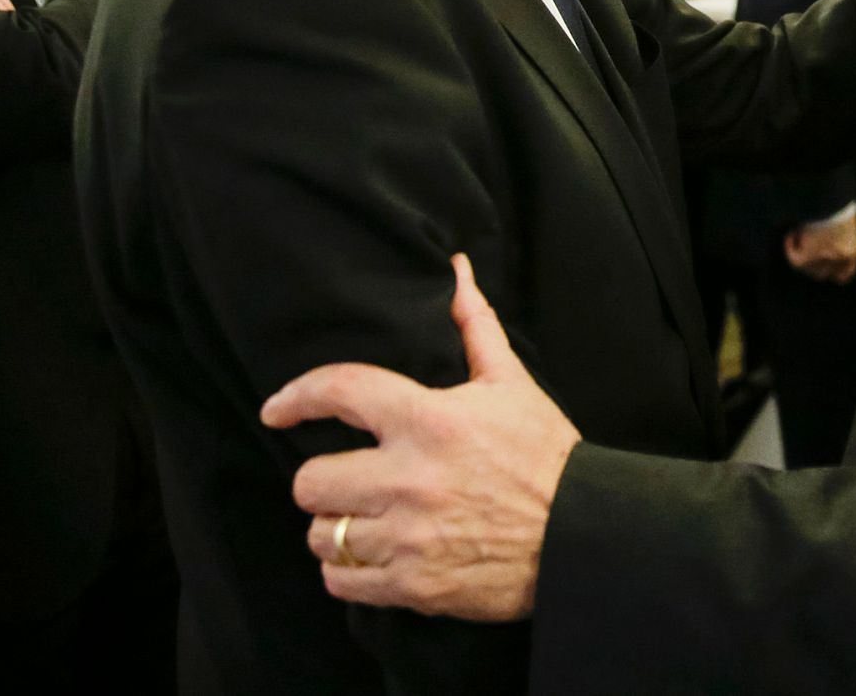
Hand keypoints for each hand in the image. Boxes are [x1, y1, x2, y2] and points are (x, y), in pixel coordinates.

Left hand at [260, 254, 579, 620]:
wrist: (580, 535)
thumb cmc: (544, 454)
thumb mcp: (511, 383)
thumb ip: (474, 326)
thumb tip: (456, 270)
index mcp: (431, 419)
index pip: (340, 391)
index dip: (297, 395)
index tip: (276, 407)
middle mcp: (411, 478)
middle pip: (309, 479)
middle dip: (322, 478)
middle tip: (345, 477)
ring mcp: (408, 536)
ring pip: (320, 534)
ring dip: (333, 527)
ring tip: (361, 518)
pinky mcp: (413, 586)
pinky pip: (341, 581)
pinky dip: (348, 570)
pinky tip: (369, 556)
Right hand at [784, 209, 855, 283]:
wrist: (830, 199)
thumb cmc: (837, 204)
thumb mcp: (841, 223)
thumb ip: (834, 238)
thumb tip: (816, 242)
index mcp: (852, 252)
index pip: (843, 275)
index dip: (831, 271)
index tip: (822, 263)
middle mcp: (838, 261)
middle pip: (820, 274)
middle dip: (811, 263)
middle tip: (804, 243)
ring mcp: (822, 262)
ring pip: (805, 266)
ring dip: (800, 250)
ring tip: (800, 229)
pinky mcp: (805, 260)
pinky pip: (793, 257)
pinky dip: (790, 245)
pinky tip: (792, 231)